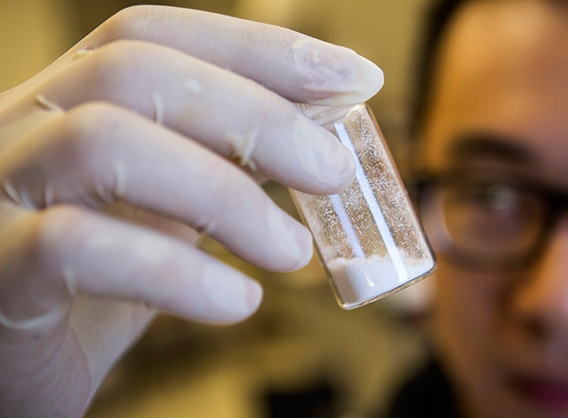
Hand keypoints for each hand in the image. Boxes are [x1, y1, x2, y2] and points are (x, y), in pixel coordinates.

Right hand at [0, 6, 382, 415]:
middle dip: (257, 117)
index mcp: (65, 100)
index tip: (355, 77)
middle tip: (333, 173)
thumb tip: (320, 134)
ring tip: (293, 253)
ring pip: (102, 142)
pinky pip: (74, 247)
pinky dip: (177, 273)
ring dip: (225, 196)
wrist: (12, 369)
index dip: (260, 49)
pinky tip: (237, 302)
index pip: (154, 35)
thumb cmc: (97, 282)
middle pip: (135, 72)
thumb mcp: (167, 209)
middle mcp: (18, 125)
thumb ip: (223, 164)